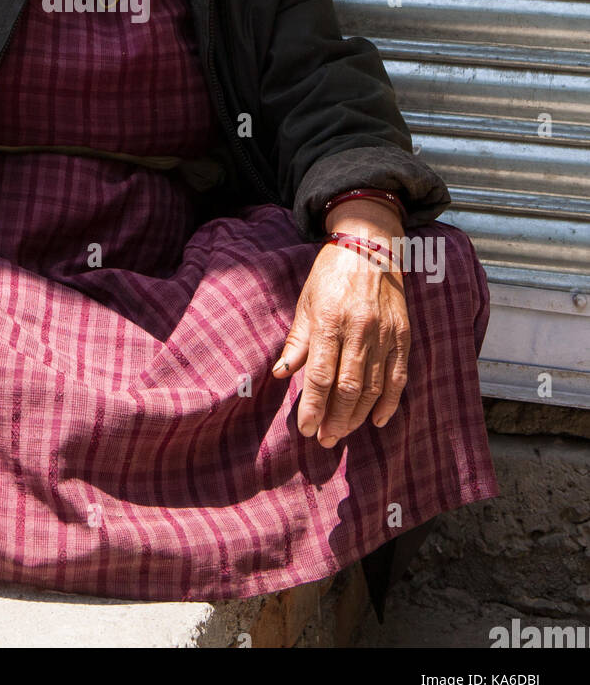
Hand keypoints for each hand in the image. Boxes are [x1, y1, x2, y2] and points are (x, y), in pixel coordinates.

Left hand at [271, 230, 409, 447]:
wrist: (369, 245)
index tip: (306, 428)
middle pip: (348, 387)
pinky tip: (378, 420)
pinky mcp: (403, 335)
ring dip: (358, 416)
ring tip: (342, 433)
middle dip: (335, 419)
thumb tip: (281, 374)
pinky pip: (398, 377)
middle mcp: (360, 330)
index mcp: (330, 320)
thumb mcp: (306, 301)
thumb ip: (297, 341)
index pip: (320, 375)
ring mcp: (385, 334)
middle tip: (324, 439)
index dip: (312, 406)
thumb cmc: (331, 274)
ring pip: (374, 388)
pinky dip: (389, 402)